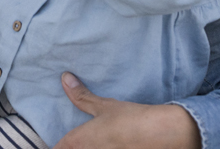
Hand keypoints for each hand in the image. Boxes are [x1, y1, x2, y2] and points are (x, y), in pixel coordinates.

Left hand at [53, 72, 200, 148]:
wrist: (164, 135)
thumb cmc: (131, 119)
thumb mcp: (105, 106)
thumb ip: (81, 96)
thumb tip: (65, 78)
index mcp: (78, 142)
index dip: (55, 146)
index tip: (56, 143)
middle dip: (73, 147)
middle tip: (77, 142)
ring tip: (98, 142)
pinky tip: (114, 147)